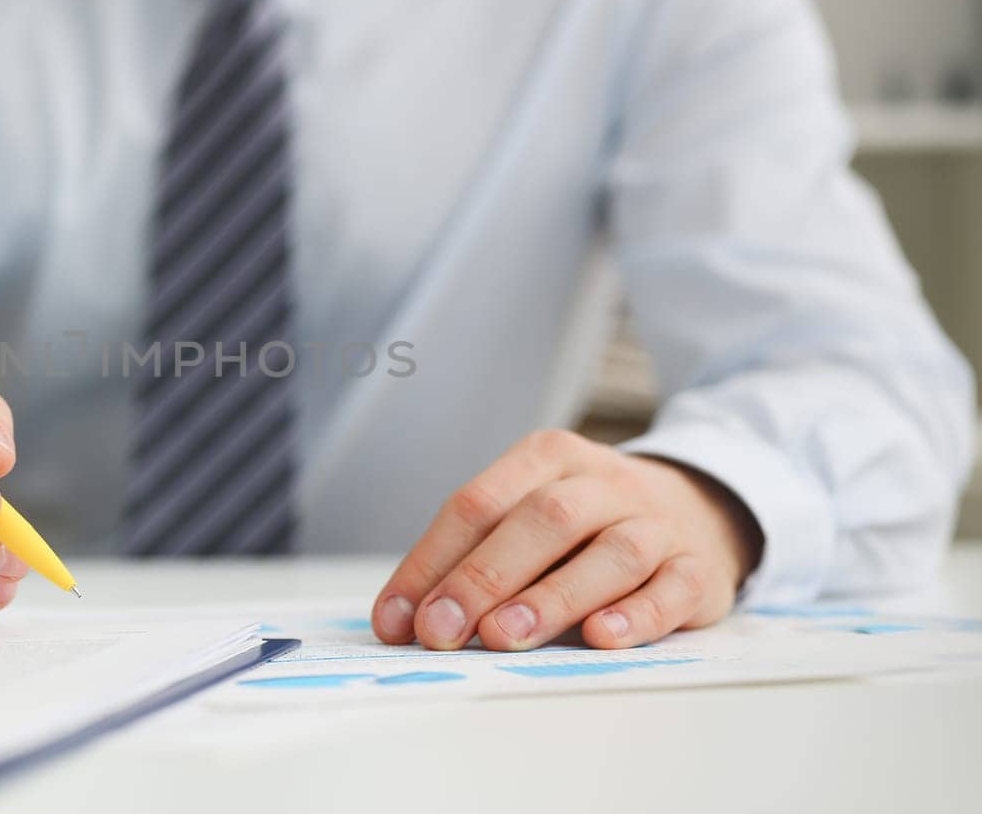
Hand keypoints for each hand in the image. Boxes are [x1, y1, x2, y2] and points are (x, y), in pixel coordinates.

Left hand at [371, 429, 761, 650]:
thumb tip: (404, 620)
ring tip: (503, 636)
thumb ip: (474, 556)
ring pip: (610, 553)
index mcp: (547, 457)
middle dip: (483, 577)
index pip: (478, 504)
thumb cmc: (589, 523)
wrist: (701, 508)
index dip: (431, 562)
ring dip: (552, 597)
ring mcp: (657, 523)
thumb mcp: (530, 514)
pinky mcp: (700, 569)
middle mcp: (604, 482)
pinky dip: (636, 616)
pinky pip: (671, 590)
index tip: (396, 620)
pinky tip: (600, 638)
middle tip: (441, 630)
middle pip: (541, 520)